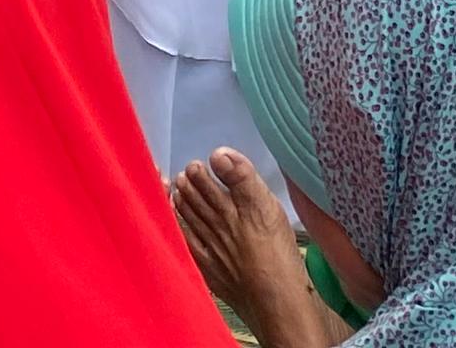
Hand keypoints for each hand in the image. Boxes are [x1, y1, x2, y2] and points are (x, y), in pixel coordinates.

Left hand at [168, 151, 342, 347]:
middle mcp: (221, 224)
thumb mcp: (270, 207)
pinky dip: (179, 226)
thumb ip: (244, 177)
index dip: (203, 172)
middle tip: (185, 173)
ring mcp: (213, 247)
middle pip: (200, 199)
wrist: (275, 300)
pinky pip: (187, 241)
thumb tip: (219, 154)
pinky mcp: (209, 266)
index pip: (214, 183)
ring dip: (183, 201)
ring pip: (192, 218)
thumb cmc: (280, 255)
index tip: (199, 163)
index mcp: (239, 206)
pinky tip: (176, 220)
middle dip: (190, 183)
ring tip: (178, 189)